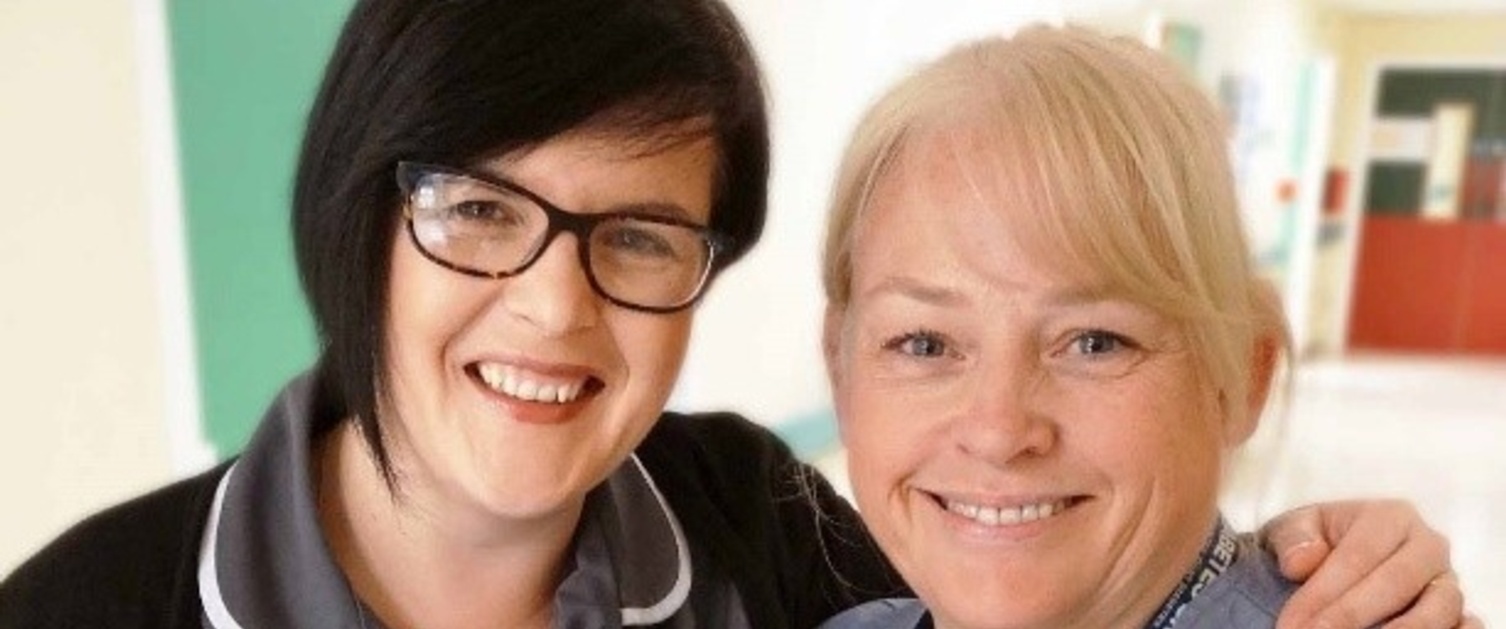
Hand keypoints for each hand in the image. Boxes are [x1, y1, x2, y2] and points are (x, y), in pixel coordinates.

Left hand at [1260, 500, 1474, 628]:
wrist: (1338, 553)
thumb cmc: (1317, 541)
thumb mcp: (1295, 528)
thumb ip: (1293, 539)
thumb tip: (1301, 563)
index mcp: (1389, 517)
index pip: (1356, 557)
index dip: (1323, 593)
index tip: (1292, 623)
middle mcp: (1427, 547)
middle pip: (1395, 584)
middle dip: (1351, 616)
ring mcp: (1447, 582)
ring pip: (1438, 609)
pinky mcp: (1458, 612)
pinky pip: (1467, 626)